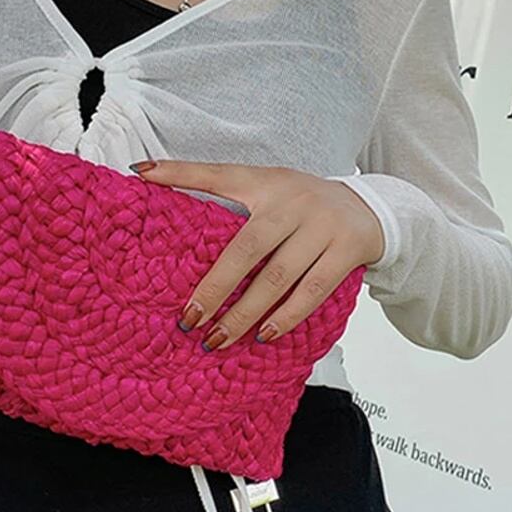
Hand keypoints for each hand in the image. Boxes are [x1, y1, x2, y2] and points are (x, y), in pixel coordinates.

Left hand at [128, 158, 384, 350]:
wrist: (370, 208)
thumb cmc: (302, 203)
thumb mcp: (266, 187)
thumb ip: (220, 191)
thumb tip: (154, 182)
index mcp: (265, 181)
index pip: (217, 174)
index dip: (179, 172)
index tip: (141, 174)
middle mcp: (292, 201)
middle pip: (247, 248)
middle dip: (215, 288)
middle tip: (188, 320)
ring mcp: (321, 227)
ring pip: (278, 277)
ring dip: (245, 313)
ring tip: (218, 339)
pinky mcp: (346, 250)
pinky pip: (312, 291)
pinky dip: (287, 316)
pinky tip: (264, 335)